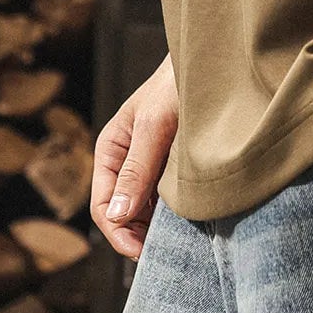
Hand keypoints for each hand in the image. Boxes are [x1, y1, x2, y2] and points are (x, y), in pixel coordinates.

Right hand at [91, 52, 178, 257]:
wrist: (209, 60)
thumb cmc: (176, 84)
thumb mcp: (154, 125)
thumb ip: (137, 169)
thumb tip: (118, 215)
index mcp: (111, 149)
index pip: (103, 206)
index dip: (119, 233)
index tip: (142, 251)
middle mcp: (126, 160)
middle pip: (123, 212)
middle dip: (138, 234)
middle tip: (164, 252)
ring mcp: (149, 163)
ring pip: (144, 208)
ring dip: (156, 225)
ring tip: (180, 236)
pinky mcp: (171, 164)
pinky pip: (164, 198)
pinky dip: (172, 212)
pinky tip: (189, 218)